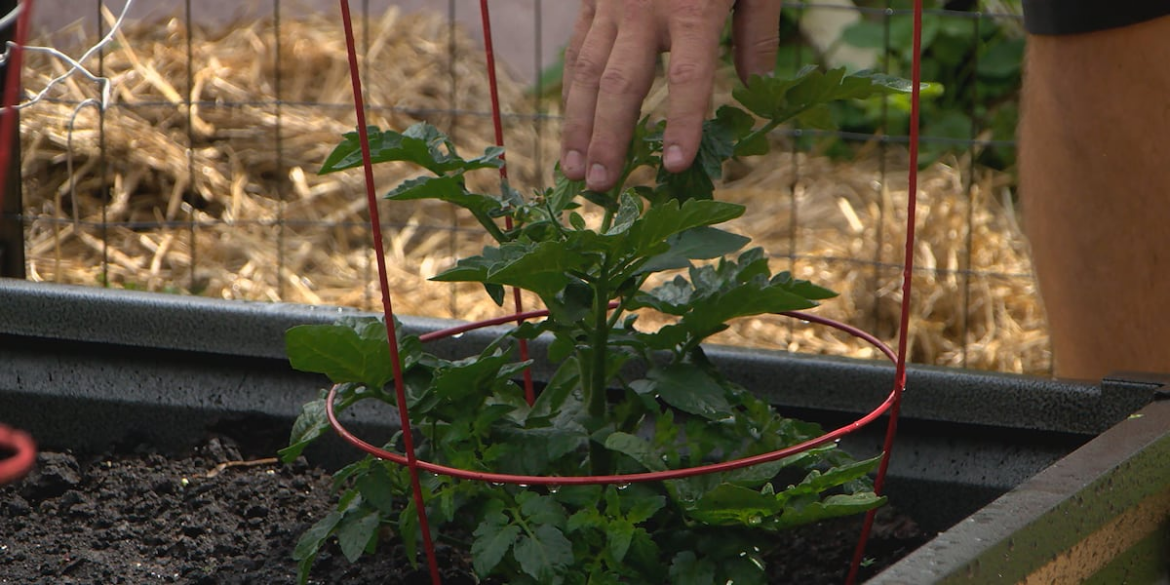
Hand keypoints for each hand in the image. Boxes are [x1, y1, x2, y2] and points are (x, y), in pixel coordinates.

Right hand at [559, 0, 782, 191]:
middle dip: (609, 137)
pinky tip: (569, 127)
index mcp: (693, 7)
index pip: (687, 77)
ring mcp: (612, 4)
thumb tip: (758, 89)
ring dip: (577, 125)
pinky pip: (577, 50)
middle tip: (600, 185)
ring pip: (588, 72)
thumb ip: (756, 33)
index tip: (672, 166)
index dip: (680, 122)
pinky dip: (571, 92)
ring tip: (573, 171)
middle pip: (622, 83)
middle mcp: (645, 9)